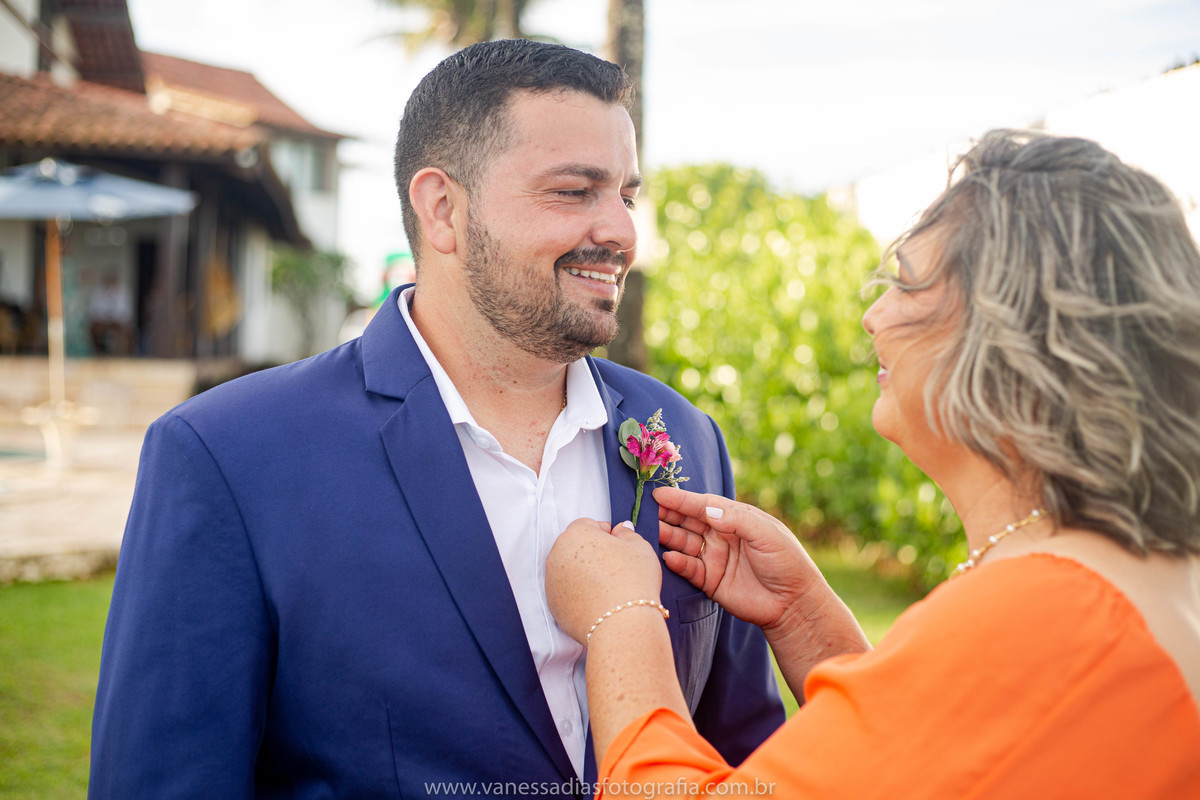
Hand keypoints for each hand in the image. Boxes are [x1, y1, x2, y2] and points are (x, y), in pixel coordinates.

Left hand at [546, 518, 663, 644]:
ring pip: (568, 570)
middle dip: (592, 553)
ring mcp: (552, 582)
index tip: (619, 546)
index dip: (606, 534)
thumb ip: (627, 533)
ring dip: (583, 573)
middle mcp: (557, 555)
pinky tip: (598, 602)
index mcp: (575, 534)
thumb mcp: (639, 547)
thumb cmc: (633, 581)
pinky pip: (566, 593)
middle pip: (575, 547)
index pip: (588, 525)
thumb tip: (620, 530)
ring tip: (607, 587)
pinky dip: (578, 594)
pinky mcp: (553, 606)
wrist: (623, 625)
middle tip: (615, 567)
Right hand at [655, 486, 827, 634]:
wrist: (793, 602)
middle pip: (688, 521)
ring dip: (667, 536)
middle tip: (646, 511)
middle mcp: (720, 535)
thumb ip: (736, 519)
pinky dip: (677, 562)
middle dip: (668, 515)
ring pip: (684, 543)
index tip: (659, 494)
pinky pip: (688, 568)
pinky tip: (669, 557)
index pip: (703, 505)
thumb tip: (707, 509)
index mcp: (735, 518)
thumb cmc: (786, 561)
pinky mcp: (709, 580)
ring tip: (650, 532)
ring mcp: (714, 557)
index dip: (681, 499)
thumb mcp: (766, 534)